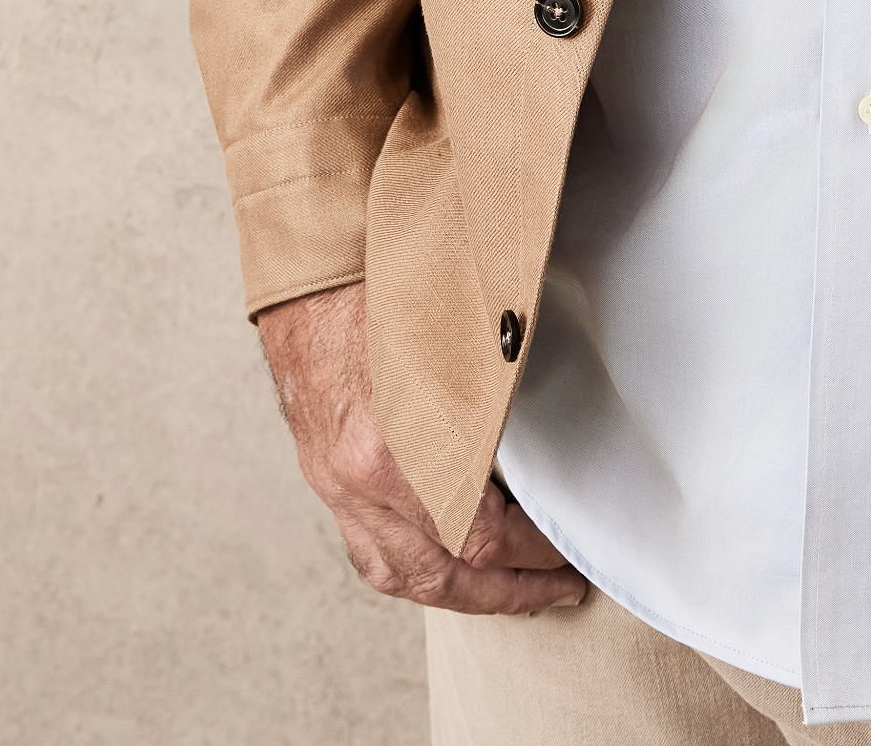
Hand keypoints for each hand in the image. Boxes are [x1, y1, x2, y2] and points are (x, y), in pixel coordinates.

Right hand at [255, 279, 585, 615]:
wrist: (304, 278)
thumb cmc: (378, 287)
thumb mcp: (454, 334)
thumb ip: (495, 392)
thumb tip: (553, 431)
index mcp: (392, 444)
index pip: (476, 533)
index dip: (530, 550)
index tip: (566, 545)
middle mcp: (358, 478)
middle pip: (440, 572)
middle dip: (506, 591)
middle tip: (555, 588)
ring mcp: (335, 484)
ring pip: (400, 574)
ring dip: (460, 592)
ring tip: (508, 592)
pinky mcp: (325, 478)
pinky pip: (370, 551)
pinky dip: (415, 570)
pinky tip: (447, 569)